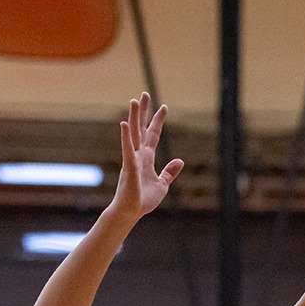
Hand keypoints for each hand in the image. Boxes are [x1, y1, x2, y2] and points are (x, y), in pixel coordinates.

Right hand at [111, 93, 183, 219]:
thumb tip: (180, 161)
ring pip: (133, 134)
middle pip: (141, 128)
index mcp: (147, 158)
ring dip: (133, 117)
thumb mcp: (162, 184)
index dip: (158, 121)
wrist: (132, 211)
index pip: (152, 135)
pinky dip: (126, 137)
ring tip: (134, 101)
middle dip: (143, 112)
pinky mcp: (129, 166)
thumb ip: (170, 172)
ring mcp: (132, 159)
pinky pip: (127, 149)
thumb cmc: (144, 199)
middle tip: (144, 94)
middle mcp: (138, 155)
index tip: (163, 107)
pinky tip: (124, 124)